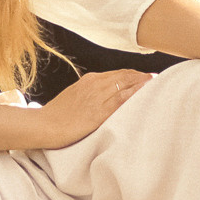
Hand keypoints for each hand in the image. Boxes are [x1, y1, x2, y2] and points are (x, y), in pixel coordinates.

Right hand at [34, 68, 151, 148]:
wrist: (44, 125)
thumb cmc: (55, 115)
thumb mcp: (72, 97)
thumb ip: (87, 94)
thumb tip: (99, 98)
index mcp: (89, 80)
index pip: (116, 74)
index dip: (132, 74)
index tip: (143, 76)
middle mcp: (95, 84)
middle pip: (124, 76)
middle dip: (140, 76)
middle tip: (154, 78)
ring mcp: (98, 96)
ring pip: (126, 84)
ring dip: (142, 83)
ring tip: (155, 83)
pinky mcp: (99, 111)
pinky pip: (122, 99)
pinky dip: (135, 93)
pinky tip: (145, 92)